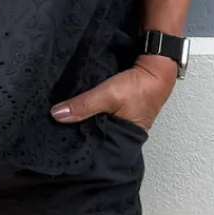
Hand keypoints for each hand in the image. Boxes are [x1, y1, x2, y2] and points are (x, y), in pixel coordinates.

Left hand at [50, 56, 176, 131]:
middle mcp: (121, 132)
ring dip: (84, 117)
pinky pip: (100, 110)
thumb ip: (84, 105)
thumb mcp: (108, 95)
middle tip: (56, 127)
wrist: (158, 68)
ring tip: (62, 116)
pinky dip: (90, 107)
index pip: (94, 146)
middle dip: (78, 130)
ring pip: (96, 121)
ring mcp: (120, 119)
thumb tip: (56, 115)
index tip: (58, 138)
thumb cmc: (140, 87)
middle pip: (93, 133)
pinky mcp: (118, 106)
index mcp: (121, 138)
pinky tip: (77, 103)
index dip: (78, 142)